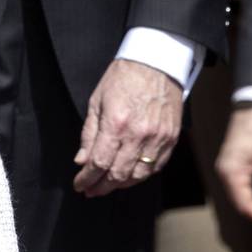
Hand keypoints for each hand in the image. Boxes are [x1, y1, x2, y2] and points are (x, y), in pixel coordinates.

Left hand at [73, 58, 182, 196]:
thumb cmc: (123, 77)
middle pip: (118, 174)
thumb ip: (89, 133)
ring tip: (108, 185)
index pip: (99, 163)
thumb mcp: (97, 100)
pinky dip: (142, 175)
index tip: (79, 185)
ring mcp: (158, 138)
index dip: (87, 179)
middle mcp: (138, 135)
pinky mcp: (171, 138)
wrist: (156, 62)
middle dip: (101, 186)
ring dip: (121, 184)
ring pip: (138, 175)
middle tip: (91, 190)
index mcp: (116, 123)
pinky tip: (130, 176)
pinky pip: (156, 167)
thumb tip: (82, 160)